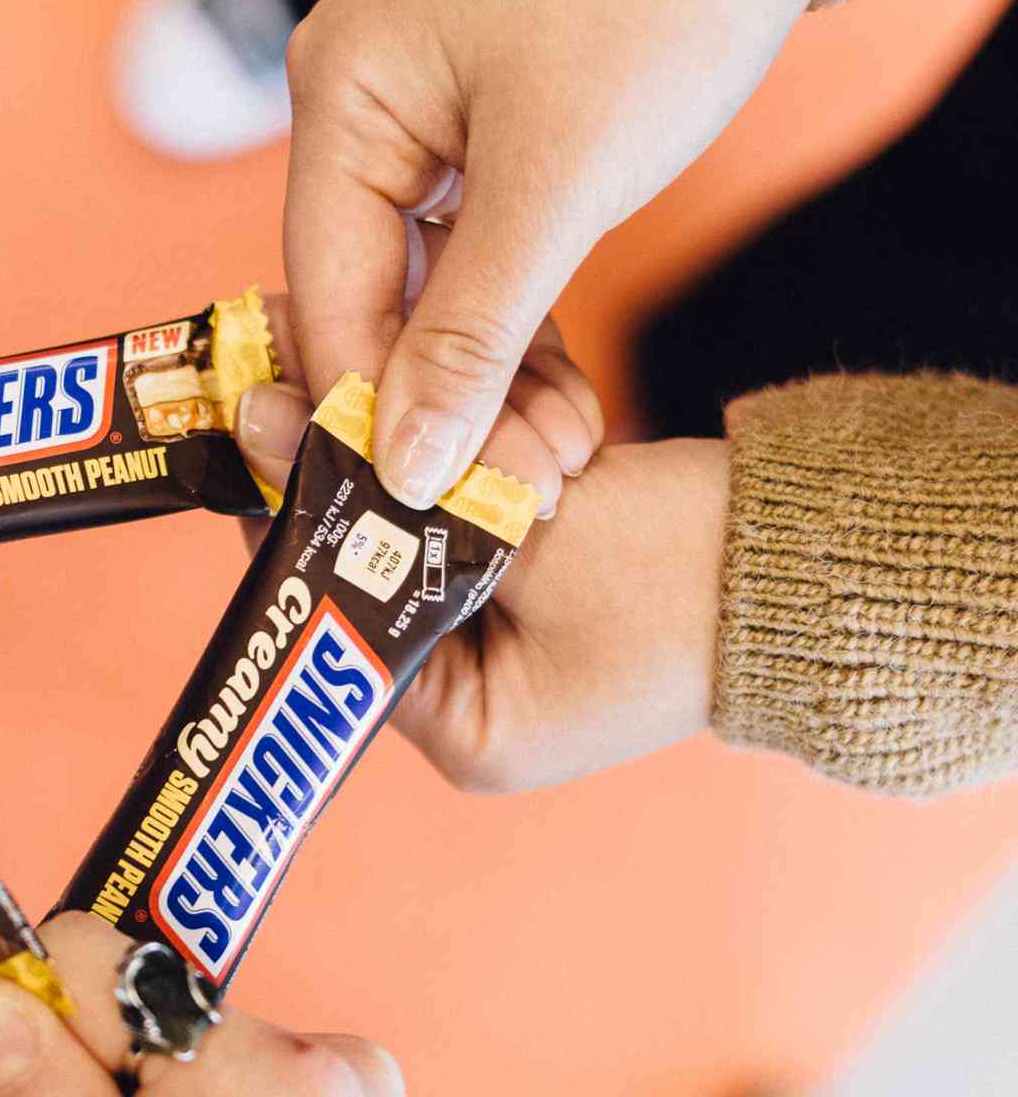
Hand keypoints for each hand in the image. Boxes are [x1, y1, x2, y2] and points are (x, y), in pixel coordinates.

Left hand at [235, 385, 729, 791]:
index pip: (330, 621)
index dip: (290, 519)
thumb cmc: (693, 575)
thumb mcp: (532, 533)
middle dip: (336, 476)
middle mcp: (476, 706)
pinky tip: (413, 388)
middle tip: (287, 376)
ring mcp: (509, 648)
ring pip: (411, 536)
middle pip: (363, 576)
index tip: (259, 426)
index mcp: (465, 734)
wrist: (836, 559)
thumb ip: (390, 483)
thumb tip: (263, 418)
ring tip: (338, 362)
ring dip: (388, 455)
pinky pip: (463, 519)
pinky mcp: (539, 589)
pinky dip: (449, 462)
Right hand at [282, 0, 811, 507]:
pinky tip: (553, 405)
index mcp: (343, 95)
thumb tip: (407, 464)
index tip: (419, 506)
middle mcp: (361, 108)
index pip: (328, 290)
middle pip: (371, 297)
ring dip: (487, 383)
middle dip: (444, 404)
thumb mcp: (561, 181)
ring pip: (426, 290)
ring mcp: (420, 123)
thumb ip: (474, 333)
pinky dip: (514, 331)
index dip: (370, 408)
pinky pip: (472, 260)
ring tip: (550, 464)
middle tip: (512, 496)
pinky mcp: (480, 140)